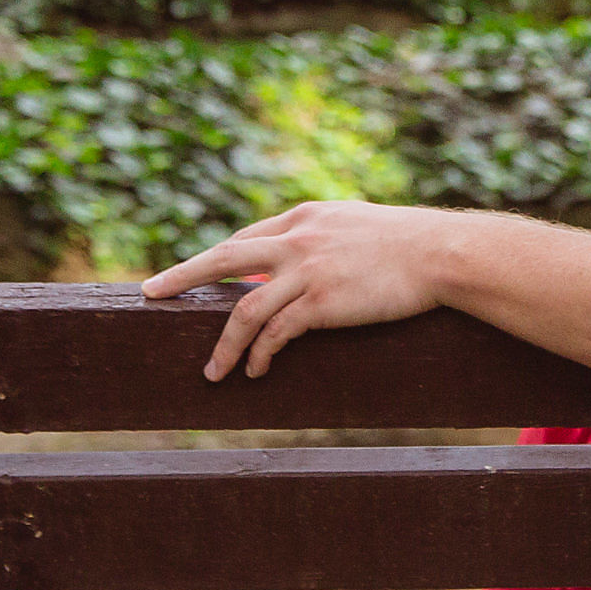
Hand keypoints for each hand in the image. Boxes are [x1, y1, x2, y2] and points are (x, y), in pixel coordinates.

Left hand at [140, 202, 449, 380]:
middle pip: (223, 258)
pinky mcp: (323, 302)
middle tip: (150, 294)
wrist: (440, 252)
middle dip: (181, 277)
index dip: (214, 262)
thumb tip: (299, 262)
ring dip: (225, 346)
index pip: (244, 239)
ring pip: (245, 309)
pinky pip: (277, 333)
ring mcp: (308, 270)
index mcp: (304, 216)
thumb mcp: (354, 224)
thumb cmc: (406, 242)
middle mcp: (298, 239)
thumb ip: (322, 237)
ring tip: (213, 372)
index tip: (190, 277)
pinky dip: (261, 354)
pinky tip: (257, 369)